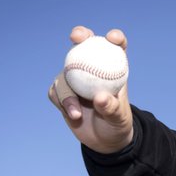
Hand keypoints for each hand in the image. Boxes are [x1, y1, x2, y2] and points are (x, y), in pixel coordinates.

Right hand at [48, 26, 132, 153]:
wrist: (104, 140)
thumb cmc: (117, 125)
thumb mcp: (119, 118)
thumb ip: (111, 108)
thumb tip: (99, 97)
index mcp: (113, 70)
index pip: (116, 48)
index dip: (115, 38)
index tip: (112, 38)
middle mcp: (93, 70)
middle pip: (85, 45)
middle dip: (80, 35)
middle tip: (77, 37)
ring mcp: (76, 79)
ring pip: (64, 73)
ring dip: (68, 93)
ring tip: (76, 114)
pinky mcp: (63, 92)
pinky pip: (56, 92)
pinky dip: (63, 103)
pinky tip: (73, 115)